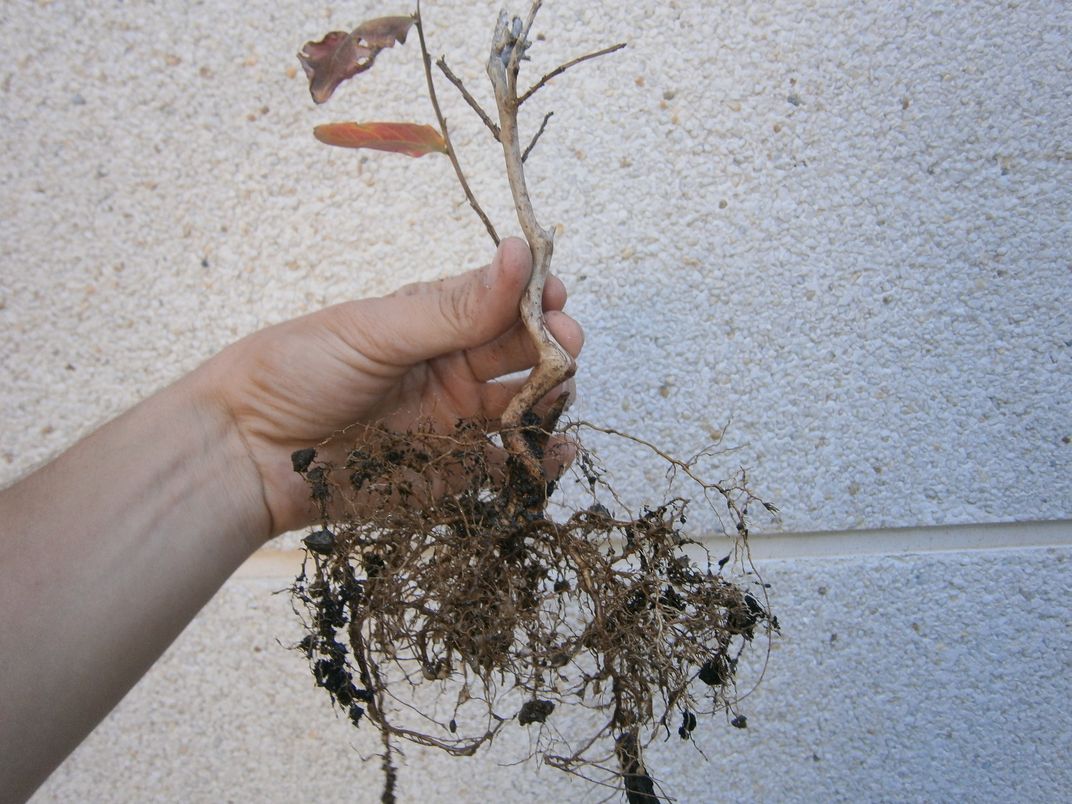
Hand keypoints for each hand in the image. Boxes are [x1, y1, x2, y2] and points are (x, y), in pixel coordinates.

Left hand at [203, 237, 583, 536]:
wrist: (245, 454)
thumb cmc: (296, 372)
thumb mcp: (377, 331)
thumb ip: (454, 308)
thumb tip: (519, 253)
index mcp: (434, 322)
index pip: (502, 301)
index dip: (535, 296)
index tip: (555, 296)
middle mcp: (452, 367)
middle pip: (522, 352)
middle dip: (552, 345)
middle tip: (564, 346)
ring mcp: (454, 420)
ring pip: (524, 406)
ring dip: (551, 398)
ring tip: (557, 396)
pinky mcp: (450, 471)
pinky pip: (506, 464)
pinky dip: (539, 460)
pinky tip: (558, 452)